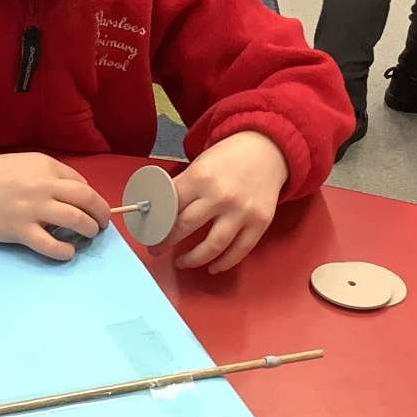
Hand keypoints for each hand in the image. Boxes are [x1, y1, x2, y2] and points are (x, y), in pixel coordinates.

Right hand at [0, 152, 111, 260]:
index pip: (81, 183)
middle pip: (86, 200)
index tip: (92, 208)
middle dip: (101, 214)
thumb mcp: (24, 164)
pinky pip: (51, 244)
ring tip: (88, 236)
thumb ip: (48, 176)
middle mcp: (44, 186)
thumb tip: (72, 195)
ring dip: (89, 230)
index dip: (91, 198)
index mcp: (46, 166)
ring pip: (76, 220)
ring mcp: (32, 209)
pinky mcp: (19, 230)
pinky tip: (67, 252)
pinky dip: (65, 251)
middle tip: (101, 224)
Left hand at [149, 132, 287, 273]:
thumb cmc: (228, 158)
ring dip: (193, 259)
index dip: (155, 223)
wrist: (267, 149)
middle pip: (185, 227)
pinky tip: (213, 267)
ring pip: (212, 246)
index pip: (169, 207)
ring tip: (183, 262)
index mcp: (199, 177)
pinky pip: (239, 250)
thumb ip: (182, 187)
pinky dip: (224, 263)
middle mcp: (220, 196)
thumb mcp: (199, 165)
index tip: (149, 234)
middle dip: (166, 243)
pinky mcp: (260, 222)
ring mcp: (241, 211)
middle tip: (157, 249)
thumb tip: (159, 211)